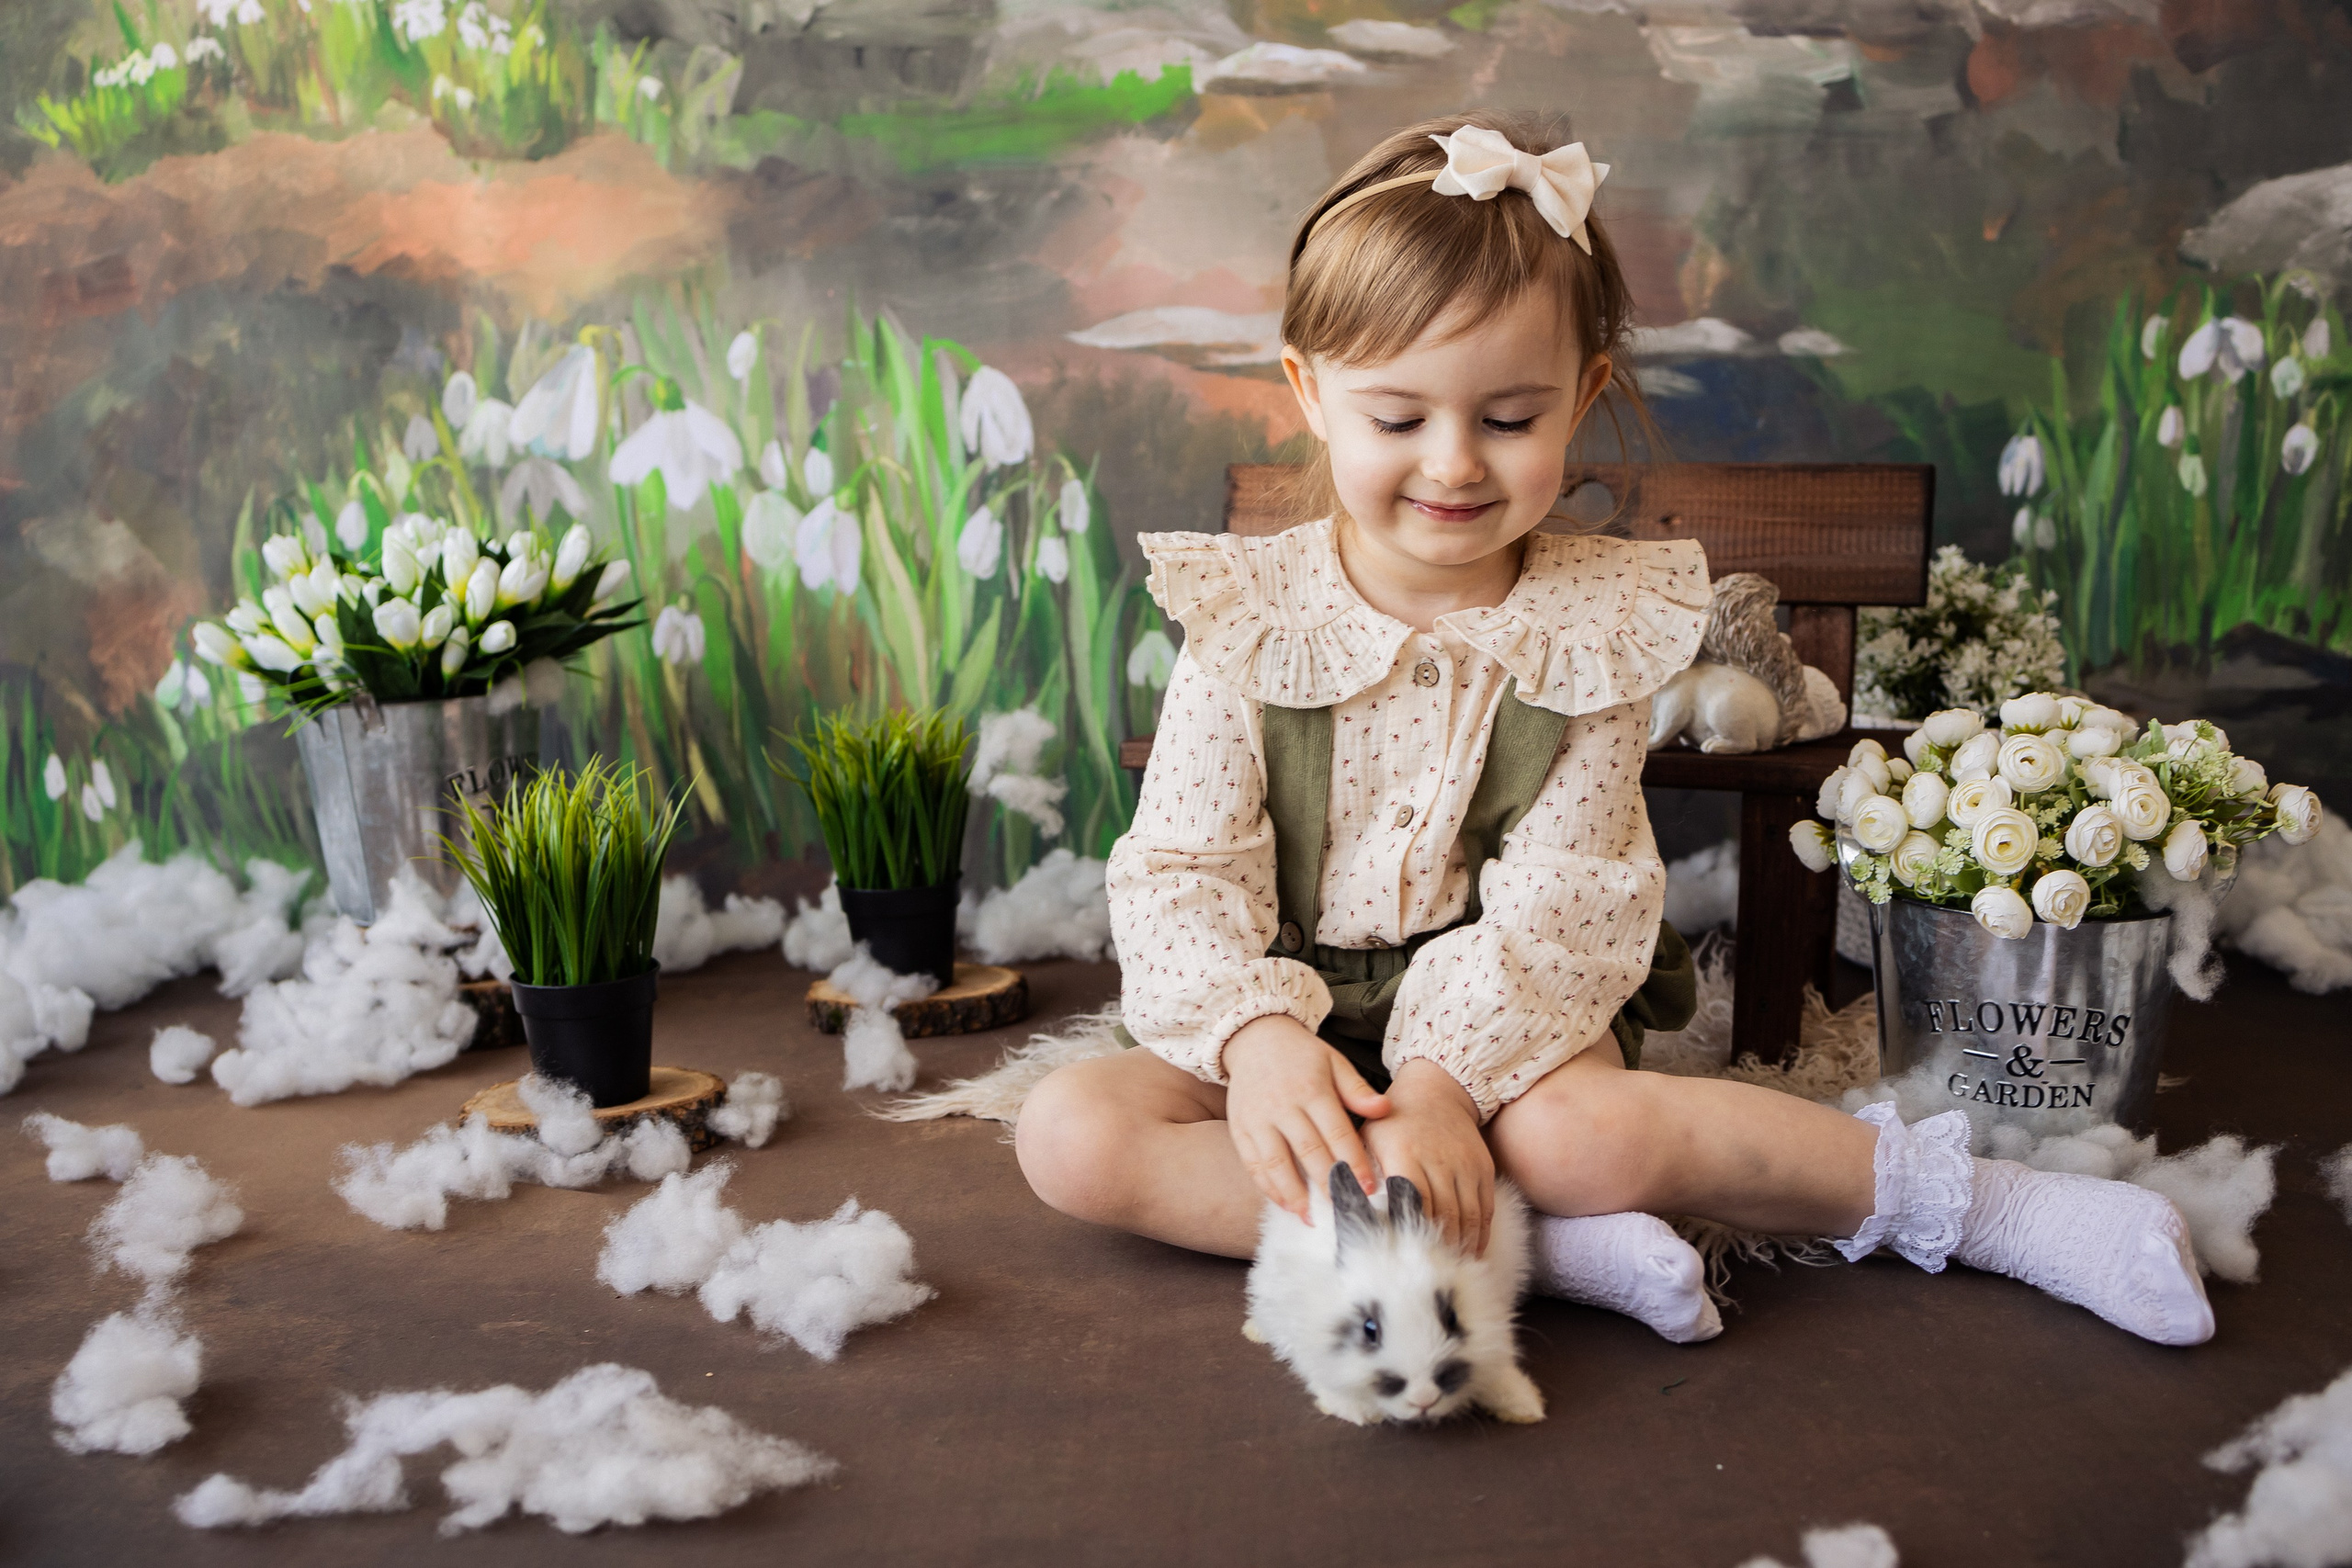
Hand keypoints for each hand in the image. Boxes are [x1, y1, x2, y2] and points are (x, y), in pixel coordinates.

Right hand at [1222, 1015, 1389, 1220]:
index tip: (1369, 1188)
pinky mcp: (1239, 1128)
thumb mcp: (1334, 1062)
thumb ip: (1358, 1091)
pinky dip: (1268, 1187)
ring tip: (1312, 1217)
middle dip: (1329, 1185)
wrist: (1255, 1038)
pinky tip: (1285, 1203)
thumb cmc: (1302, 1055)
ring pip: (1277, 1163)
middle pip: (1309, 1152)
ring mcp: (1257, 1119)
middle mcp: (1283, 1106)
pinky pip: (1253, 1163)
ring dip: (1295, 1194)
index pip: (1337, 1133)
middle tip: (1345, 1211)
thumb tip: (1385, 1110)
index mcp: (1312, 1089)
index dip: (1354, 1162)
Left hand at [1362, 1060, 1493, 1255]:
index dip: (1410, 1232)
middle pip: (1442, 1214)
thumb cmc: (1393, 1121)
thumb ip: (1358, 1171)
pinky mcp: (1482, 1168)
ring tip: (1452, 1269)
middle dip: (1438, 1247)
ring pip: (1467, 1215)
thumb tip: (1345, 1207)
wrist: (1436, 1090)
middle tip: (1430, 1274)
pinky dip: (1480, 1233)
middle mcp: (1438, 1159)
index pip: (1409, 1201)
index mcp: (1404, 1153)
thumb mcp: (1368, 1137)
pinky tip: (1473, 1251)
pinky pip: (1484, 1207)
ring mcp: (1464, 1164)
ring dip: (1461, 1246)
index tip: (1404, 1258)